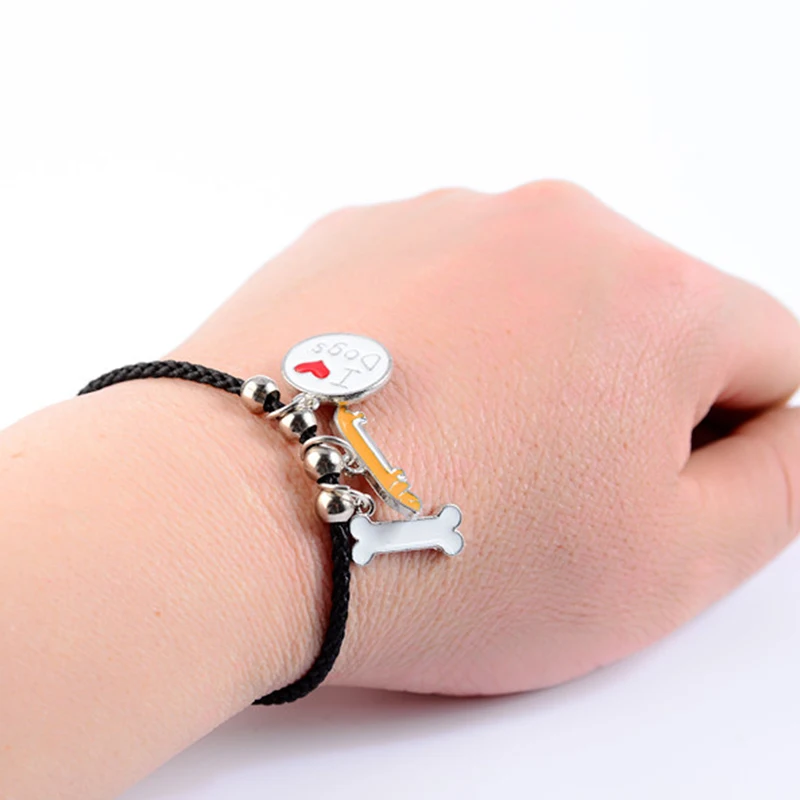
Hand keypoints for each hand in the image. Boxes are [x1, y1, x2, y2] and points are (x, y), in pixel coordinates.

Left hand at [173, 181, 799, 694]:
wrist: (235, 517)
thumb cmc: (446, 556)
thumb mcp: (669, 563)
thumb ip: (778, 482)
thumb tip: (785, 426)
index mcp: (654, 291)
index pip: (764, 358)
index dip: (715, 446)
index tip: (636, 495)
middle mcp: (552, 223)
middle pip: (642, 321)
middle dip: (615, 406)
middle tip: (532, 491)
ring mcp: (440, 219)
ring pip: (538, 305)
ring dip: (522, 375)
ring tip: (450, 459)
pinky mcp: (355, 235)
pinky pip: (442, 295)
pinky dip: (439, 351)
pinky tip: (392, 418)